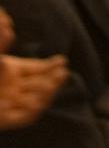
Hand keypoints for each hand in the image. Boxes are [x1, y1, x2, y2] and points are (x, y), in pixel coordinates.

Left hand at [0, 8, 66, 130]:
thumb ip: (1, 44)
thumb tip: (8, 27)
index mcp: (12, 71)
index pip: (36, 68)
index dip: (49, 66)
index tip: (62, 60)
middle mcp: (13, 88)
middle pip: (38, 84)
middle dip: (52, 79)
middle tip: (63, 73)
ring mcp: (9, 104)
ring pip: (34, 101)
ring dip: (45, 94)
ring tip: (54, 85)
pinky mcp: (4, 120)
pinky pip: (21, 118)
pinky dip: (29, 112)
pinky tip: (36, 103)